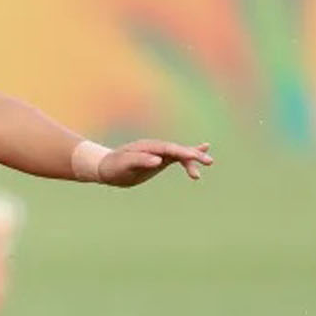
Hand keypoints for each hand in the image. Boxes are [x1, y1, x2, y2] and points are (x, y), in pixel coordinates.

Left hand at [97, 140, 213, 186]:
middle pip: (177, 150)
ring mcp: (158, 153)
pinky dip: (188, 155)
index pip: (168, 149)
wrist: (107, 168)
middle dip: (193, 155)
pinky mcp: (159, 159)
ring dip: (193, 157)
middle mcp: (155, 147)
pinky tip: (201, 151)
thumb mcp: (125, 165)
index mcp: (147, 147)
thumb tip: (158, 160)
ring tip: (209, 162)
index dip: (182, 152)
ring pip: (179, 153)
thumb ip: (140, 161)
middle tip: (208, 162)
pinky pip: (176, 156)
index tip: (194, 156)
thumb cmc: (114, 167)